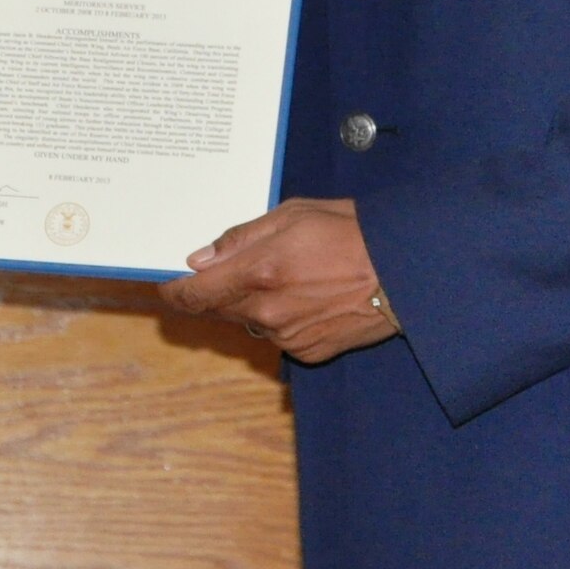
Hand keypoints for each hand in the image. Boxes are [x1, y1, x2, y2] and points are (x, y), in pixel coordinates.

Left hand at [158, 197, 400, 363]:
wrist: (404, 271)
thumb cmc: (349, 231)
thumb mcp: (291, 215)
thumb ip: (240, 238)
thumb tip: (199, 258)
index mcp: (260, 272)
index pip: (196, 294)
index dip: (174, 291)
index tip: (165, 285)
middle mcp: (268, 311)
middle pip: (219, 310)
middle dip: (216, 291)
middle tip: (231, 268)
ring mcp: (288, 337)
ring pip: (250, 322)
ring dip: (253, 303)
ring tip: (287, 274)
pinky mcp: (308, 353)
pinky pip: (278, 336)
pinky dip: (281, 318)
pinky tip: (307, 295)